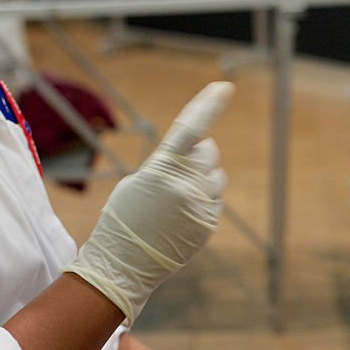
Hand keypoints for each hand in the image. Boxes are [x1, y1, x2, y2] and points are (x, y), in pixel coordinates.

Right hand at [65, 82, 232, 323]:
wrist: (124, 262)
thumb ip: (171, 163)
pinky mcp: (209, 223)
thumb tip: (202, 153)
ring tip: (175, 200)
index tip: (225, 87)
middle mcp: (185, 184)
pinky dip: (203, 202)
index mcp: (162, 168)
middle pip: (210, 151)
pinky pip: (215, 200)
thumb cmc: (125, 217)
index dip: (209, 104)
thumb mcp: (140, 181)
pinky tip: (181, 217)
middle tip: (176, 173)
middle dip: (199, 155)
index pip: (190, 127)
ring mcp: (199, 205)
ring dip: (203, 179)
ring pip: (217, 176)